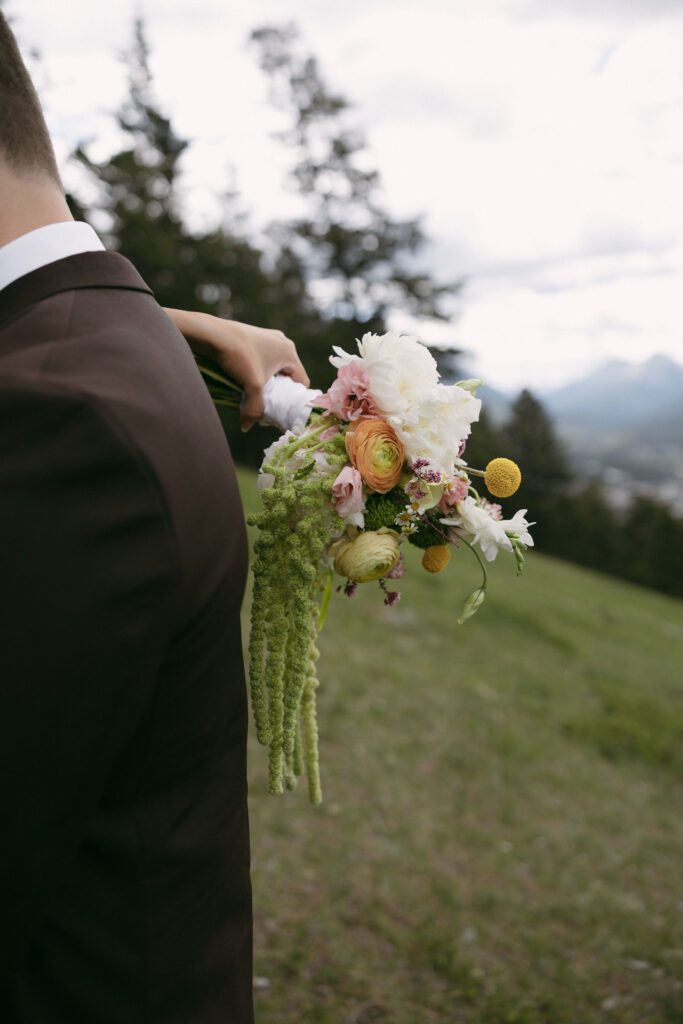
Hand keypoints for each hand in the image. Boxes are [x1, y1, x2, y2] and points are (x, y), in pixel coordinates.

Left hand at [163, 309, 309, 430]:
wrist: (211, 334)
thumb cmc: (238, 356)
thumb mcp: (252, 386)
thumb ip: (254, 409)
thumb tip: (246, 427)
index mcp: (289, 352)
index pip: (301, 382)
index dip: (293, 398)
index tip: (281, 408)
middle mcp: (282, 342)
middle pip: (287, 375)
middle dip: (278, 391)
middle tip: (266, 403)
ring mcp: (267, 338)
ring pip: (273, 368)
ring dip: (265, 382)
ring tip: (253, 392)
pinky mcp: (253, 337)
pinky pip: (262, 359)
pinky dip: (256, 371)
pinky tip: (244, 379)